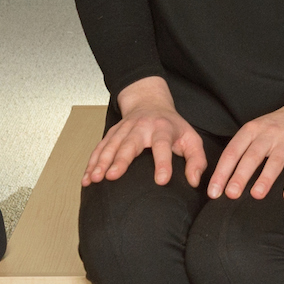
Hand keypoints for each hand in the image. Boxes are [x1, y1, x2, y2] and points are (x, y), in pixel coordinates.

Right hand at [86, 77, 206, 186]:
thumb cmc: (173, 127)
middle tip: (113, 176)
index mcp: (163, 128)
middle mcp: (141, 127)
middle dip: (120, 160)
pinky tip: (86, 178)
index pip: (163, 145)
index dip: (163, 163)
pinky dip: (92, 162)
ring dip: (101, 162)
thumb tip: (195, 181)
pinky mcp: (112, 133)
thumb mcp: (191, 139)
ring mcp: (124, 129)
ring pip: (111, 145)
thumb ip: (197, 160)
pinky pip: (100, 147)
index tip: (161, 181)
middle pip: (130, 143)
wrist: (150, 102)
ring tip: (94, 179)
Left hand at [206, 94, 283, 201]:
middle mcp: (268, 134)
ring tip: (256, 195)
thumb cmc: (277, 126)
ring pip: (274, 161)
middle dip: (240, 176)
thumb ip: (243, 149)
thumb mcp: (257, 129)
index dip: (222, 172)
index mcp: (251, 130)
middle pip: (251, 156)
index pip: (232, 152)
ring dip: (265, 179)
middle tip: (230, 194)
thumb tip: (224, 178)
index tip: (213, 191)